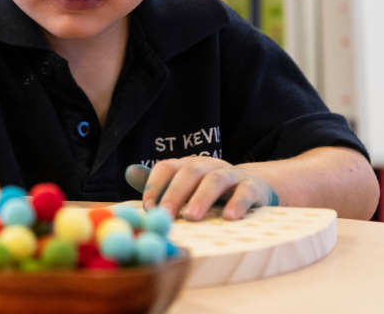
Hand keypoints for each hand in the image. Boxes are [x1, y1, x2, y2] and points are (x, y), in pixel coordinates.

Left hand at [125, 157, 277, 220]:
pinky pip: (245, 192)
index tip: (147, 208)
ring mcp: (231, 174)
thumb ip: (159, 183)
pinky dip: (237, 203)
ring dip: (202, 198)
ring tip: (193, 216)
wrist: (254, 188)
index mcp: (187, 166)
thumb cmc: (210, 191)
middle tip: (166, 215)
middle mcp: (208, 166)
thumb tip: (129, 172)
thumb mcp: (186, 186)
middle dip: (175, 194)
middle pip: (189, 173)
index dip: (155, 185)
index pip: (166, 168)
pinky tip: (229, 217)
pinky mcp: (252, 187)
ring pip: (216, 180)